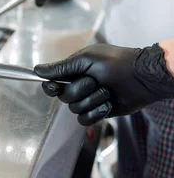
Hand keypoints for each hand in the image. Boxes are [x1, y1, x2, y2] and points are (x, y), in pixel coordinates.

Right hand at [34, 44, 173, 125]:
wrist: (142, 77)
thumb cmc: (116, 62)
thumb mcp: (86, 59)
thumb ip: (62, 67)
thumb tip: (37, 70)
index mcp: (73, 71)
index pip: (52, 82)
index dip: (50, 87)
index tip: (54, 87)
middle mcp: (78, 85)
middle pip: (64, 97)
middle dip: (80, 90)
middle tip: (95, 81)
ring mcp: (88, 99)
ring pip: (75, 109)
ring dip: (93, 100)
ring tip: (107, 92)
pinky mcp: (98, 112)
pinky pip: (85, 120)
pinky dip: (96, 113)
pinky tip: (108, 105)